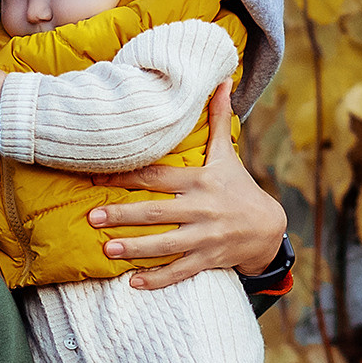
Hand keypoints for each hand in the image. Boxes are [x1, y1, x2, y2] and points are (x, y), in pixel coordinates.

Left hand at [90, 82, 286, 289]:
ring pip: (165, 245)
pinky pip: (180, 270)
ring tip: (107, 249)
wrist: (269, 228)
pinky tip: (134, 282)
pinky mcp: (209, 259)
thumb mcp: (228, 154)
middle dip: (123, 215)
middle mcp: (201, 209)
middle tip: (92, 217)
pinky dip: (158, 279)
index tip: (98, 177)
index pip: (157, 176)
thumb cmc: (239, 188)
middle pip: (156, 212)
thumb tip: (224, 80)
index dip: (126, 176)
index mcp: (200, 181)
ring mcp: (205, 236)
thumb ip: (218, 120)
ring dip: (135, 248)